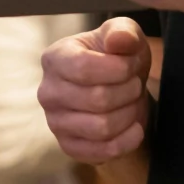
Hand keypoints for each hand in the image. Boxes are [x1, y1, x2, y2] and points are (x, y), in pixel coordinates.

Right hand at [38, 16, 151, 162]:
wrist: (118, 88)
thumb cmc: (117, 57)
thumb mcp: (123, 35)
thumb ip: (123, 31)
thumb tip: (118, 40)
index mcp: (54, 58)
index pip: (84, 68)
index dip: (119, 68)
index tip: (132, 65)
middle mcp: (48, 92)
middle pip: (98, 99)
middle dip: (129, 91)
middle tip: (135, 84)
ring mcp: (55, 122)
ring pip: (102, 127)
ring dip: (129, 114)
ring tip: (133, 102)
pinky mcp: (69, 146)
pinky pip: (102, 151)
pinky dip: (127, 140)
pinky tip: (135, 127)